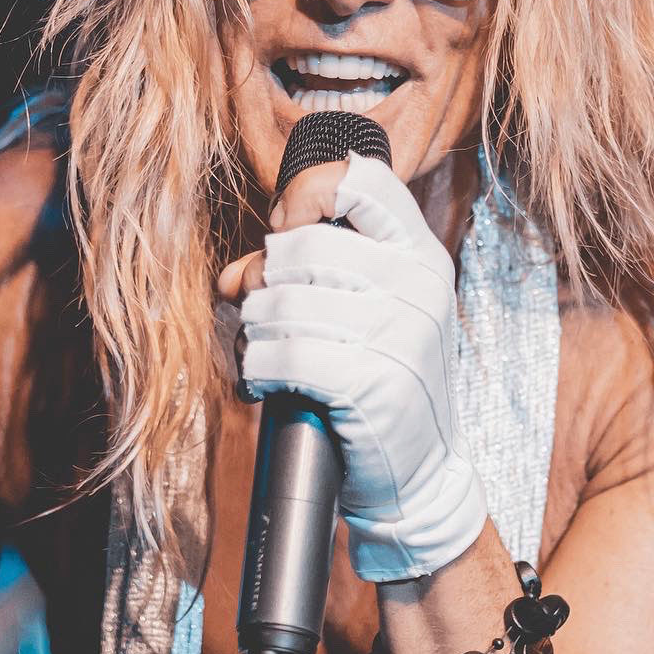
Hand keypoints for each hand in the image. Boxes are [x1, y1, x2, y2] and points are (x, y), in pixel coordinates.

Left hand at [218, 152, 486, 582]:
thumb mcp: (364, 312)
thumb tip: (233, 276)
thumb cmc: (380, 381)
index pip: (361, 181)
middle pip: (302, 247)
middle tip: (267, 316)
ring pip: (283, 303)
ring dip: (256, 330)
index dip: (306, 196)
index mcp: (420, 253)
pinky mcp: (373, 383)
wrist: (419, 472)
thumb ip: (302, 275)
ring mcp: (401, 334)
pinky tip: (267, 382)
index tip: (287, 231)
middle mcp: (419, 285)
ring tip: (267, 351)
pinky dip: (258, 369)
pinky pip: (284, 355)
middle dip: (266, 283)